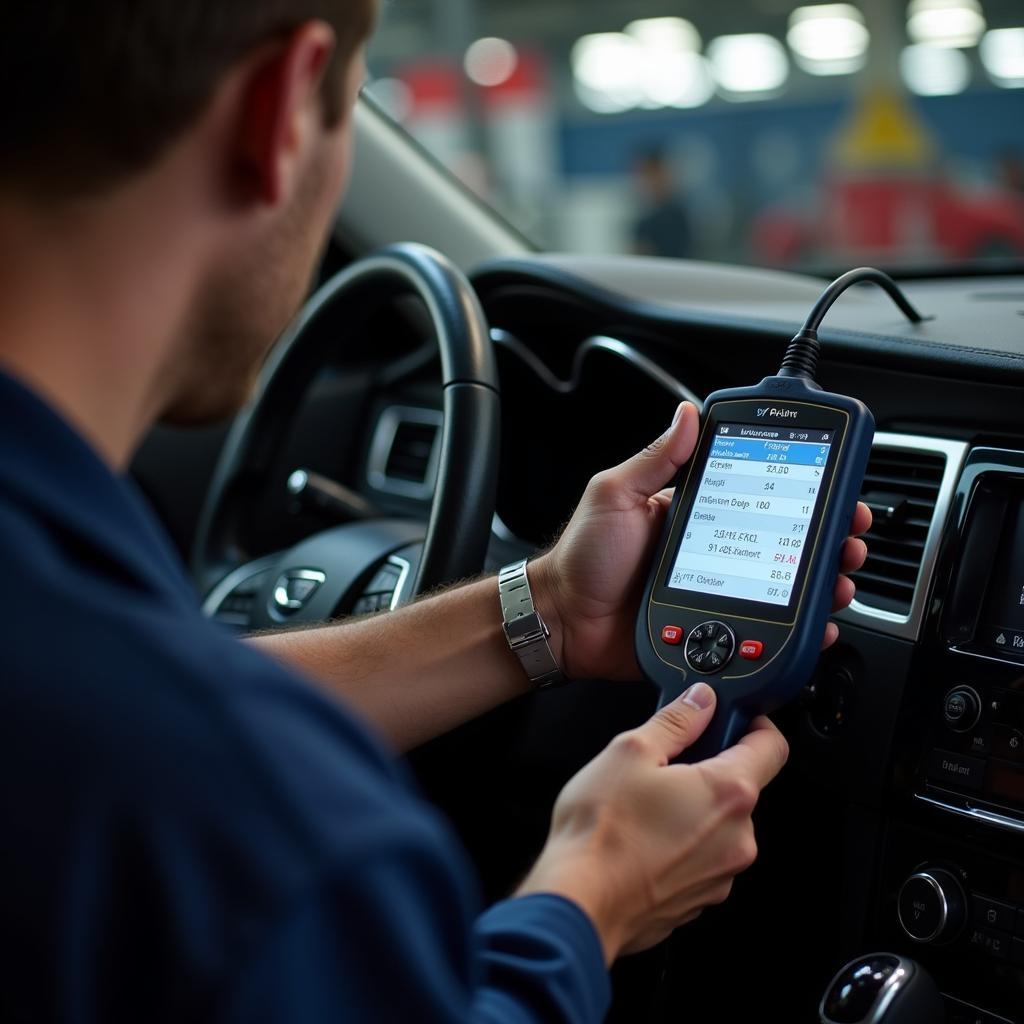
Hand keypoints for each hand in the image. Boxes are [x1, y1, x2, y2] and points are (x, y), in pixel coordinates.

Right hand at [517, 684, 787, 962]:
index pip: (772, 746)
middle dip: (707, 770)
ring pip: (718, 825)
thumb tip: (701, 701)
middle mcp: (738, 837)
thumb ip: (675, 720)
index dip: (754, 723)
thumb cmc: (603, 831)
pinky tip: (642, 840)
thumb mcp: (631, 750)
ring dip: (692, 810)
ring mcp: (721, 874)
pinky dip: (680, 844)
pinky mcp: (700, 899)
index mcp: (729, 793)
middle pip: (739, 787)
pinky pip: (701, 858)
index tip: (732, 718)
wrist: (581, 903)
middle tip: (665, 765)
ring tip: (644, 808)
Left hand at [533, 402, 871, 679]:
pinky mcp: (715, 628)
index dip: (802, 491)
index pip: (761, 495)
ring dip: (823, 580)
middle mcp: (715, 551)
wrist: (563, 621)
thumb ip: (656, 459)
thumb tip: (687, 413)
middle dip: (827, 536)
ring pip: (785, 586)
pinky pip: (766, 629)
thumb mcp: (614, 494)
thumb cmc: (582, 556)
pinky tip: (818, 622)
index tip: (833, 484)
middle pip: (786, 542)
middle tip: (849, 534)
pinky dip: (798, 627)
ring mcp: (719, 592)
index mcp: (695, 513)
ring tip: (841, 576)